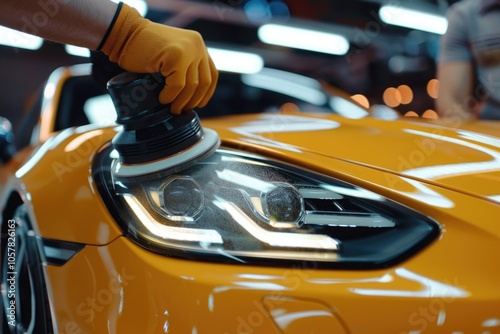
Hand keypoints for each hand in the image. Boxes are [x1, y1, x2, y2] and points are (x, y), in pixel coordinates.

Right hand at [100, 4, 217, 114]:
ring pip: (191, 86)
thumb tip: (191, 97)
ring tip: (171, 108)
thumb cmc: (141, 48)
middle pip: (203, 82)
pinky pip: (178, 85)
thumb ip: (184, 67)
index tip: (199, 104)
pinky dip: (170, 96)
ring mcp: (188, 49)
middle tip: (181, 110)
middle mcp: (197, 45)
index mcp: (197, 44)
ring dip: (181, 101)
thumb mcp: (171, 55)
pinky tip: (162, 99)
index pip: (211, 74)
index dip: (206, 93)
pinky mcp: (176, 56)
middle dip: (193, 100)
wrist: (122, 33)